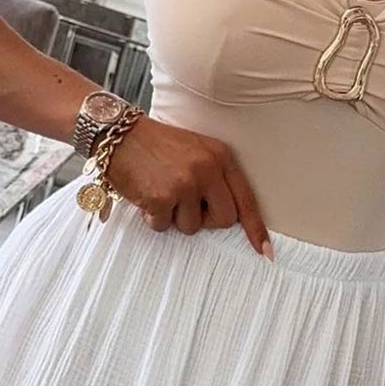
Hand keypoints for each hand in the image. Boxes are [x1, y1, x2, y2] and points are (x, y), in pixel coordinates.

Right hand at [105, 117, 271, 256]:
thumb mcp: (195, 151)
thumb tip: (228, 216)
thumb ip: (214, 177)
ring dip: (174, 218)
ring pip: (191, 227)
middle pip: (224, 220)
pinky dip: (152, 218)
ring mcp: (185, 183)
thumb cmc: (156, 146)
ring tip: (161, 192)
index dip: (255, 228)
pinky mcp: (162, 197)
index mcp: (220, 156)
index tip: (265, 251)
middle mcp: (207, 169)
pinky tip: (146, 195)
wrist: (119, 134)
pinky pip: (163, 226)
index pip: (246, 198)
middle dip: (205, 220)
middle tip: (185, 205)